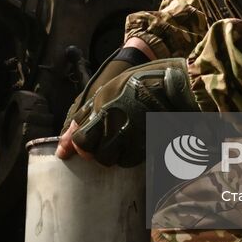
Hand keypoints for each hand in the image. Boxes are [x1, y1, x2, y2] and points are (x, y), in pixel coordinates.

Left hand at [61, 57, 197, 167]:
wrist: (177, 84)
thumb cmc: (142, 81)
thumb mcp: (111, 88)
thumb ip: (87, 112)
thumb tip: (65, 141)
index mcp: (103, 107)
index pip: (81, 140)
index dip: (79, 145)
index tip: (80, 146)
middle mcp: (116, 124)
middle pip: (97, 154)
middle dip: (98, 150)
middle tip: (107, 140)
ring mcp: (134, 136)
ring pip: (114, 160)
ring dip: (116, 153)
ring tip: (124, 139)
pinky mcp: (149, 145)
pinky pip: (133, 160)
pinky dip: (132, 155)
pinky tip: (137, 142)